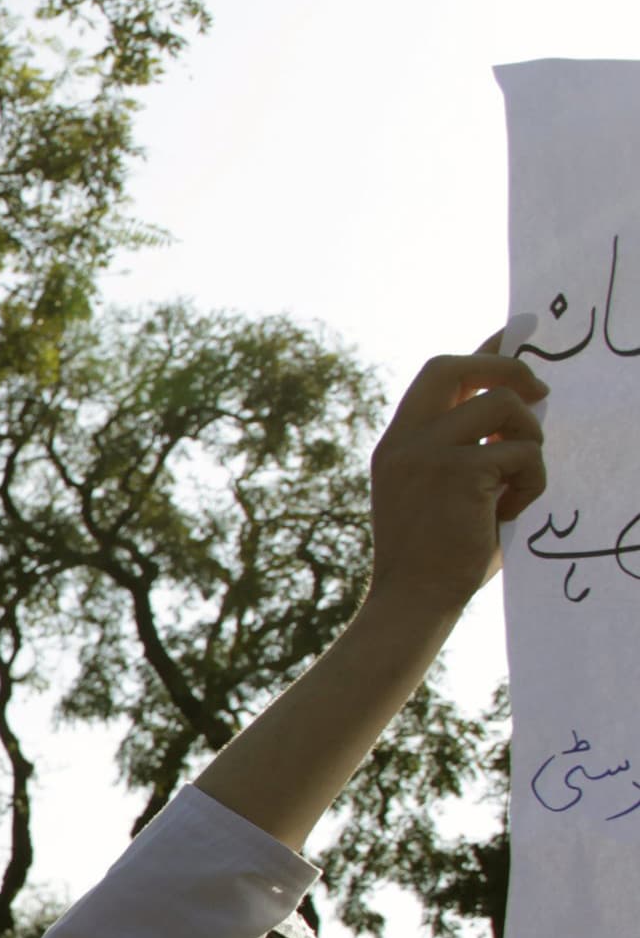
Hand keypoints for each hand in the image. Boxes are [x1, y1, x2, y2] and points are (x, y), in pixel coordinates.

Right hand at [365, 341, 546, 612]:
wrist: (412, 601)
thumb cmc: (436, 556)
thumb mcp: (442, 492)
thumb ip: (466, 450)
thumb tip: (521, 404)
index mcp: (397, 443)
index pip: (438, 376)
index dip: (480, 353)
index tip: (513, 336)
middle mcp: (405, 440)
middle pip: (453, 366)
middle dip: (505, 367)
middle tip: (540, 390)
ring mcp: (427, 453)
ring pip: (503, 406)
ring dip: (530, 438)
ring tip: (521, 481)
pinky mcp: (459, 472)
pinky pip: (521, 453)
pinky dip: (532, 481)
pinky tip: (511, 512)